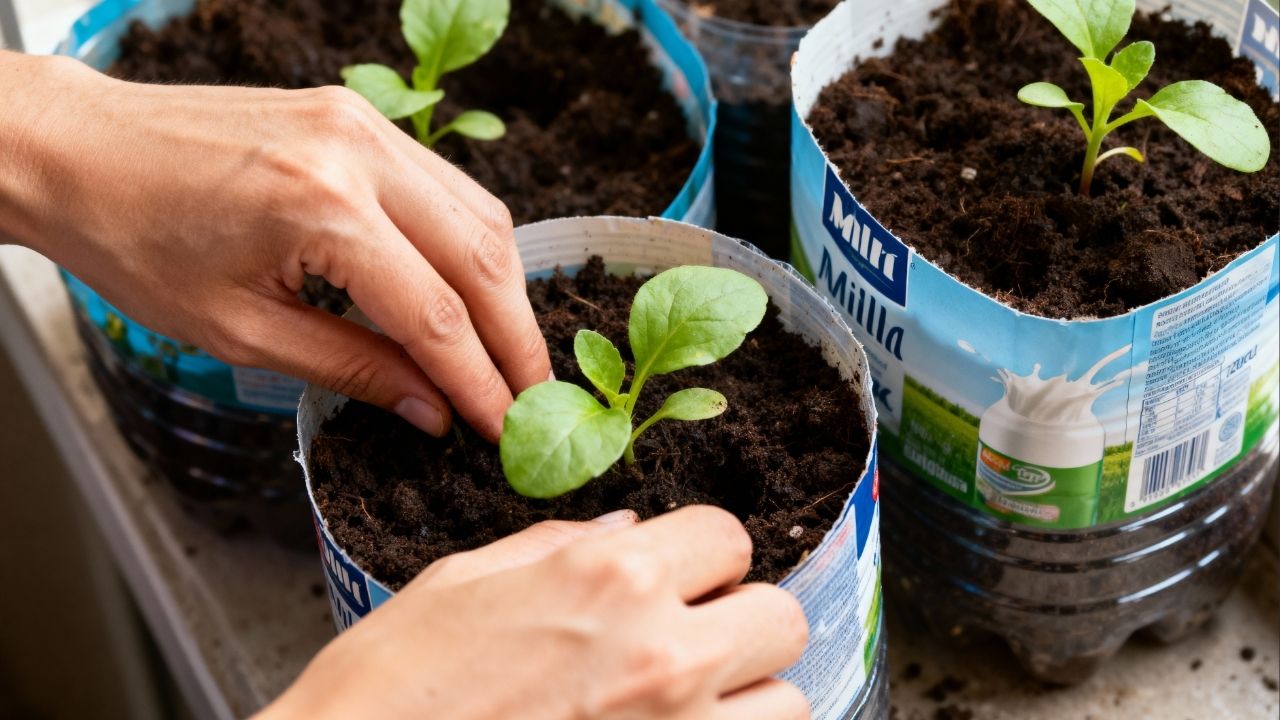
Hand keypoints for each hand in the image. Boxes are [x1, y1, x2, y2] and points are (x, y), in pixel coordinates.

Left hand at [0, 52, 549, 439]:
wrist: (82, 151)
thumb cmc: (136, 243)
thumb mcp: (240, 332)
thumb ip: (351, 368)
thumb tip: (433, 409)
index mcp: (321, 210)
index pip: (435, 314)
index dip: (480, 381)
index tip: (505, 429)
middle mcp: (358, 154)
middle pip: (481, 259)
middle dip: (517, 339)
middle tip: (536, 400)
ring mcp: (365, 125)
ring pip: (480, 215)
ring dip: (506, 291)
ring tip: (512, 356)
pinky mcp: (360, 117)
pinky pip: (447, 186)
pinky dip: (473, 245)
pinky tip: (476, 290)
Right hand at [259, 506, 810, 719]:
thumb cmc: (390, 686)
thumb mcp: (463, 583)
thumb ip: (558, 546)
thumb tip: (624, 530)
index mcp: (610, 576)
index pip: (729, 536)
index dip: (703, 555)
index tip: (680, 576)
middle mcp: (662, 652)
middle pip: (780, 617)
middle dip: (741, 622)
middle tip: (691, 640)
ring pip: (788, 703)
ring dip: (747, 699)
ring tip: (686, 704)